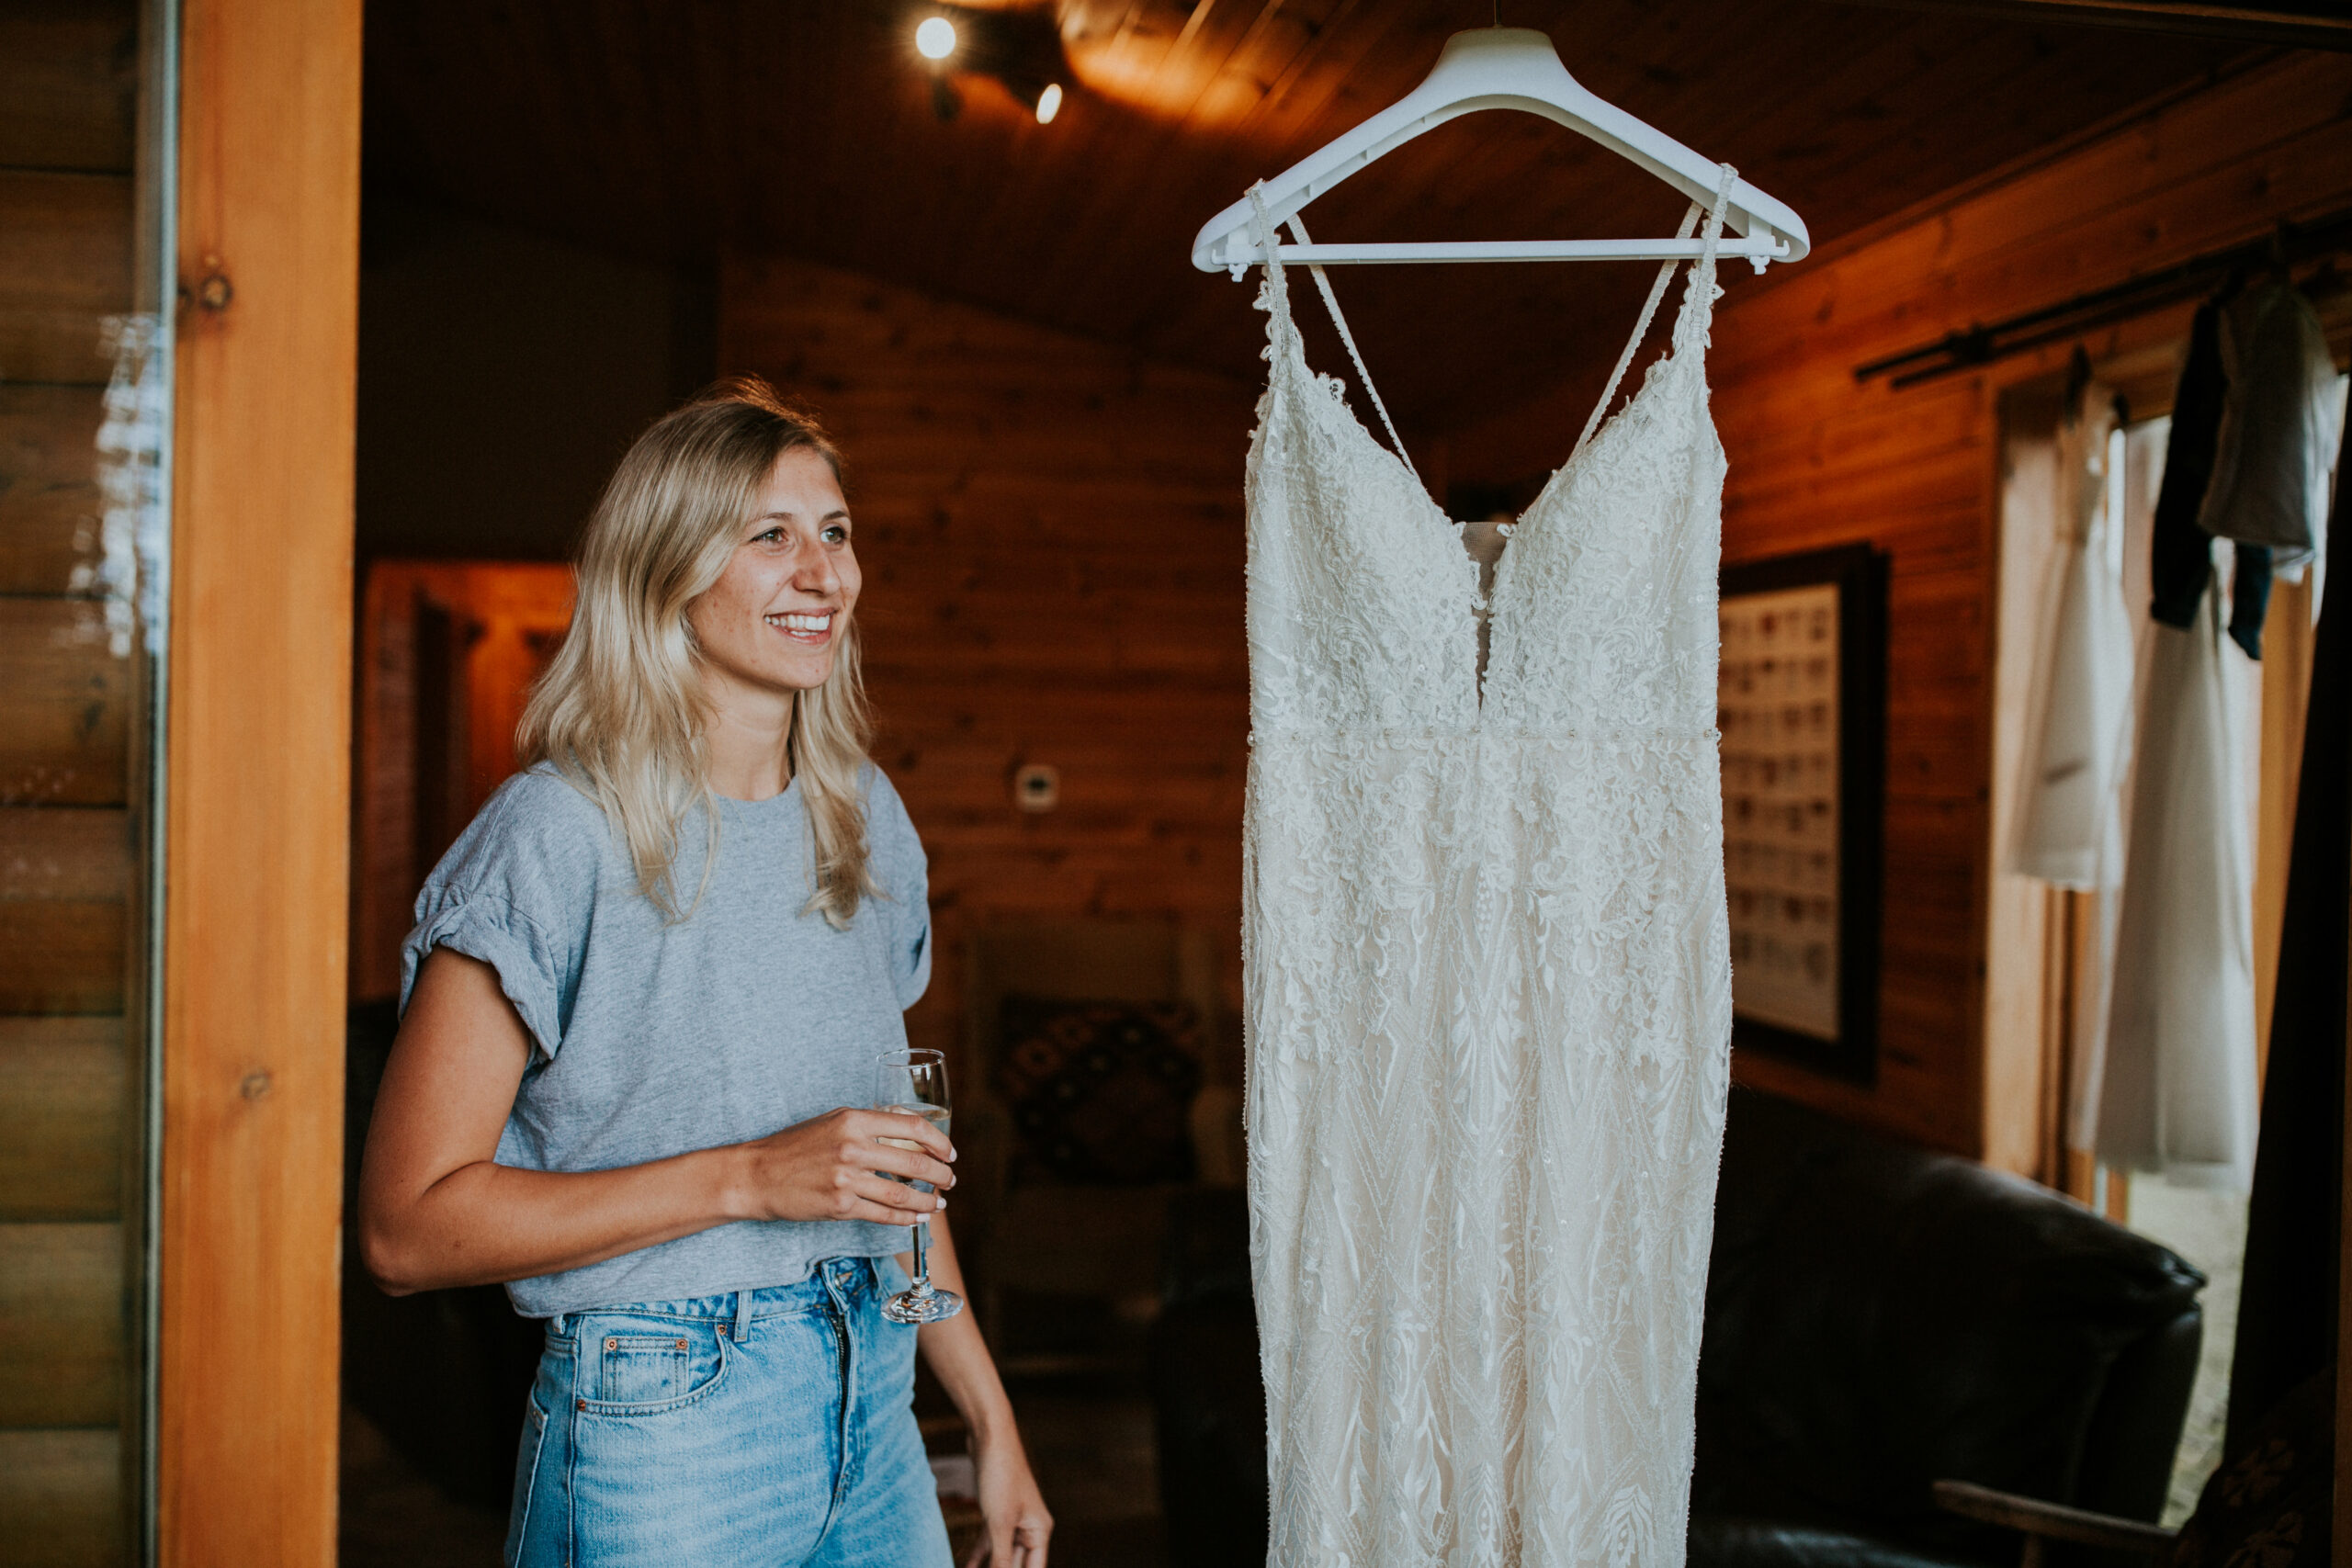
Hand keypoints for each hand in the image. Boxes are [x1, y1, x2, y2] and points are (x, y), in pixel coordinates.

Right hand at [727, 1107, 954, 1225]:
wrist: (756, 1175)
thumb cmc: (793, 1147)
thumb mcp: (831, 1121)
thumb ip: (867, 1124)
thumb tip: (905, 1131)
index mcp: (854, 1120)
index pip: (912, 1126)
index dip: (938, 1141)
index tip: (949, 1152)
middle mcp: (853, 1147)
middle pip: (913, 1162)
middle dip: (939, 1174)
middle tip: (949, 1180)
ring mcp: (846, 1178)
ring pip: (902, 1193)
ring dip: (927, 1201)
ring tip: (939, 1204)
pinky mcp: (840, 1206)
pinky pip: (882, 1214)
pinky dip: (905, 1218)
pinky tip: (917, 1219)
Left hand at [967, 1431, 1051, 1566]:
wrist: (990, 1436)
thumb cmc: (1001, 1474)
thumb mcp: (1000, 1523)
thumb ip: (1000, 1559)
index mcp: (1040, 1531)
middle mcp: (1030, 1528)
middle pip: (1016, 1565)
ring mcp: (1012, 1520)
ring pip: (1001, 1555)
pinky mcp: (995, 1512)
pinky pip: (988, 1542)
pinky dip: (978, 1555)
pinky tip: (966, 1565)